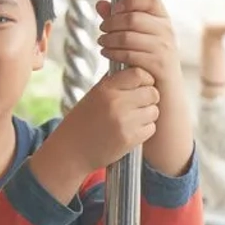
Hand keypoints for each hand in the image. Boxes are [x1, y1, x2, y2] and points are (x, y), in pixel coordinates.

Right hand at [48, 67, 160, 181]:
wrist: (70, 152)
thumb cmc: (81, 123)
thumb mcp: (92, 97)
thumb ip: (113, 84)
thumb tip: (135, 71)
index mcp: (105, 90)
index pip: (139, 74)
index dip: (145, 79)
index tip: (141, 86)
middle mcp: (116, 103)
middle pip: (152, 92)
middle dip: (148, 98)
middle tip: (137, 105)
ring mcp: (124, 122)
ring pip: (154, 111)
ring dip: (146, 115)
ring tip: (131, 120)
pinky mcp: (130, 138)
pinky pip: (151, 128)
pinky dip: (144, 130)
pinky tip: (129, 131)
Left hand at [96, 0, 180, 97]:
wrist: (163, 90)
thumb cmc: (145, 60)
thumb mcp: (135, 37)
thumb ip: (117, 19)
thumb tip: (100, 3)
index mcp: (163, 20)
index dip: (131, 0)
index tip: (115, 8)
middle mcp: (167, 32)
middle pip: (133, 18)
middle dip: (111, 22)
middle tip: (102, 29)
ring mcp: (164, 48)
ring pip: (127, 36)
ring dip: (109, 39)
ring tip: (101, 42)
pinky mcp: (158, 64)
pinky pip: (129, 54)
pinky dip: (112, 52)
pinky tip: (105, 53)